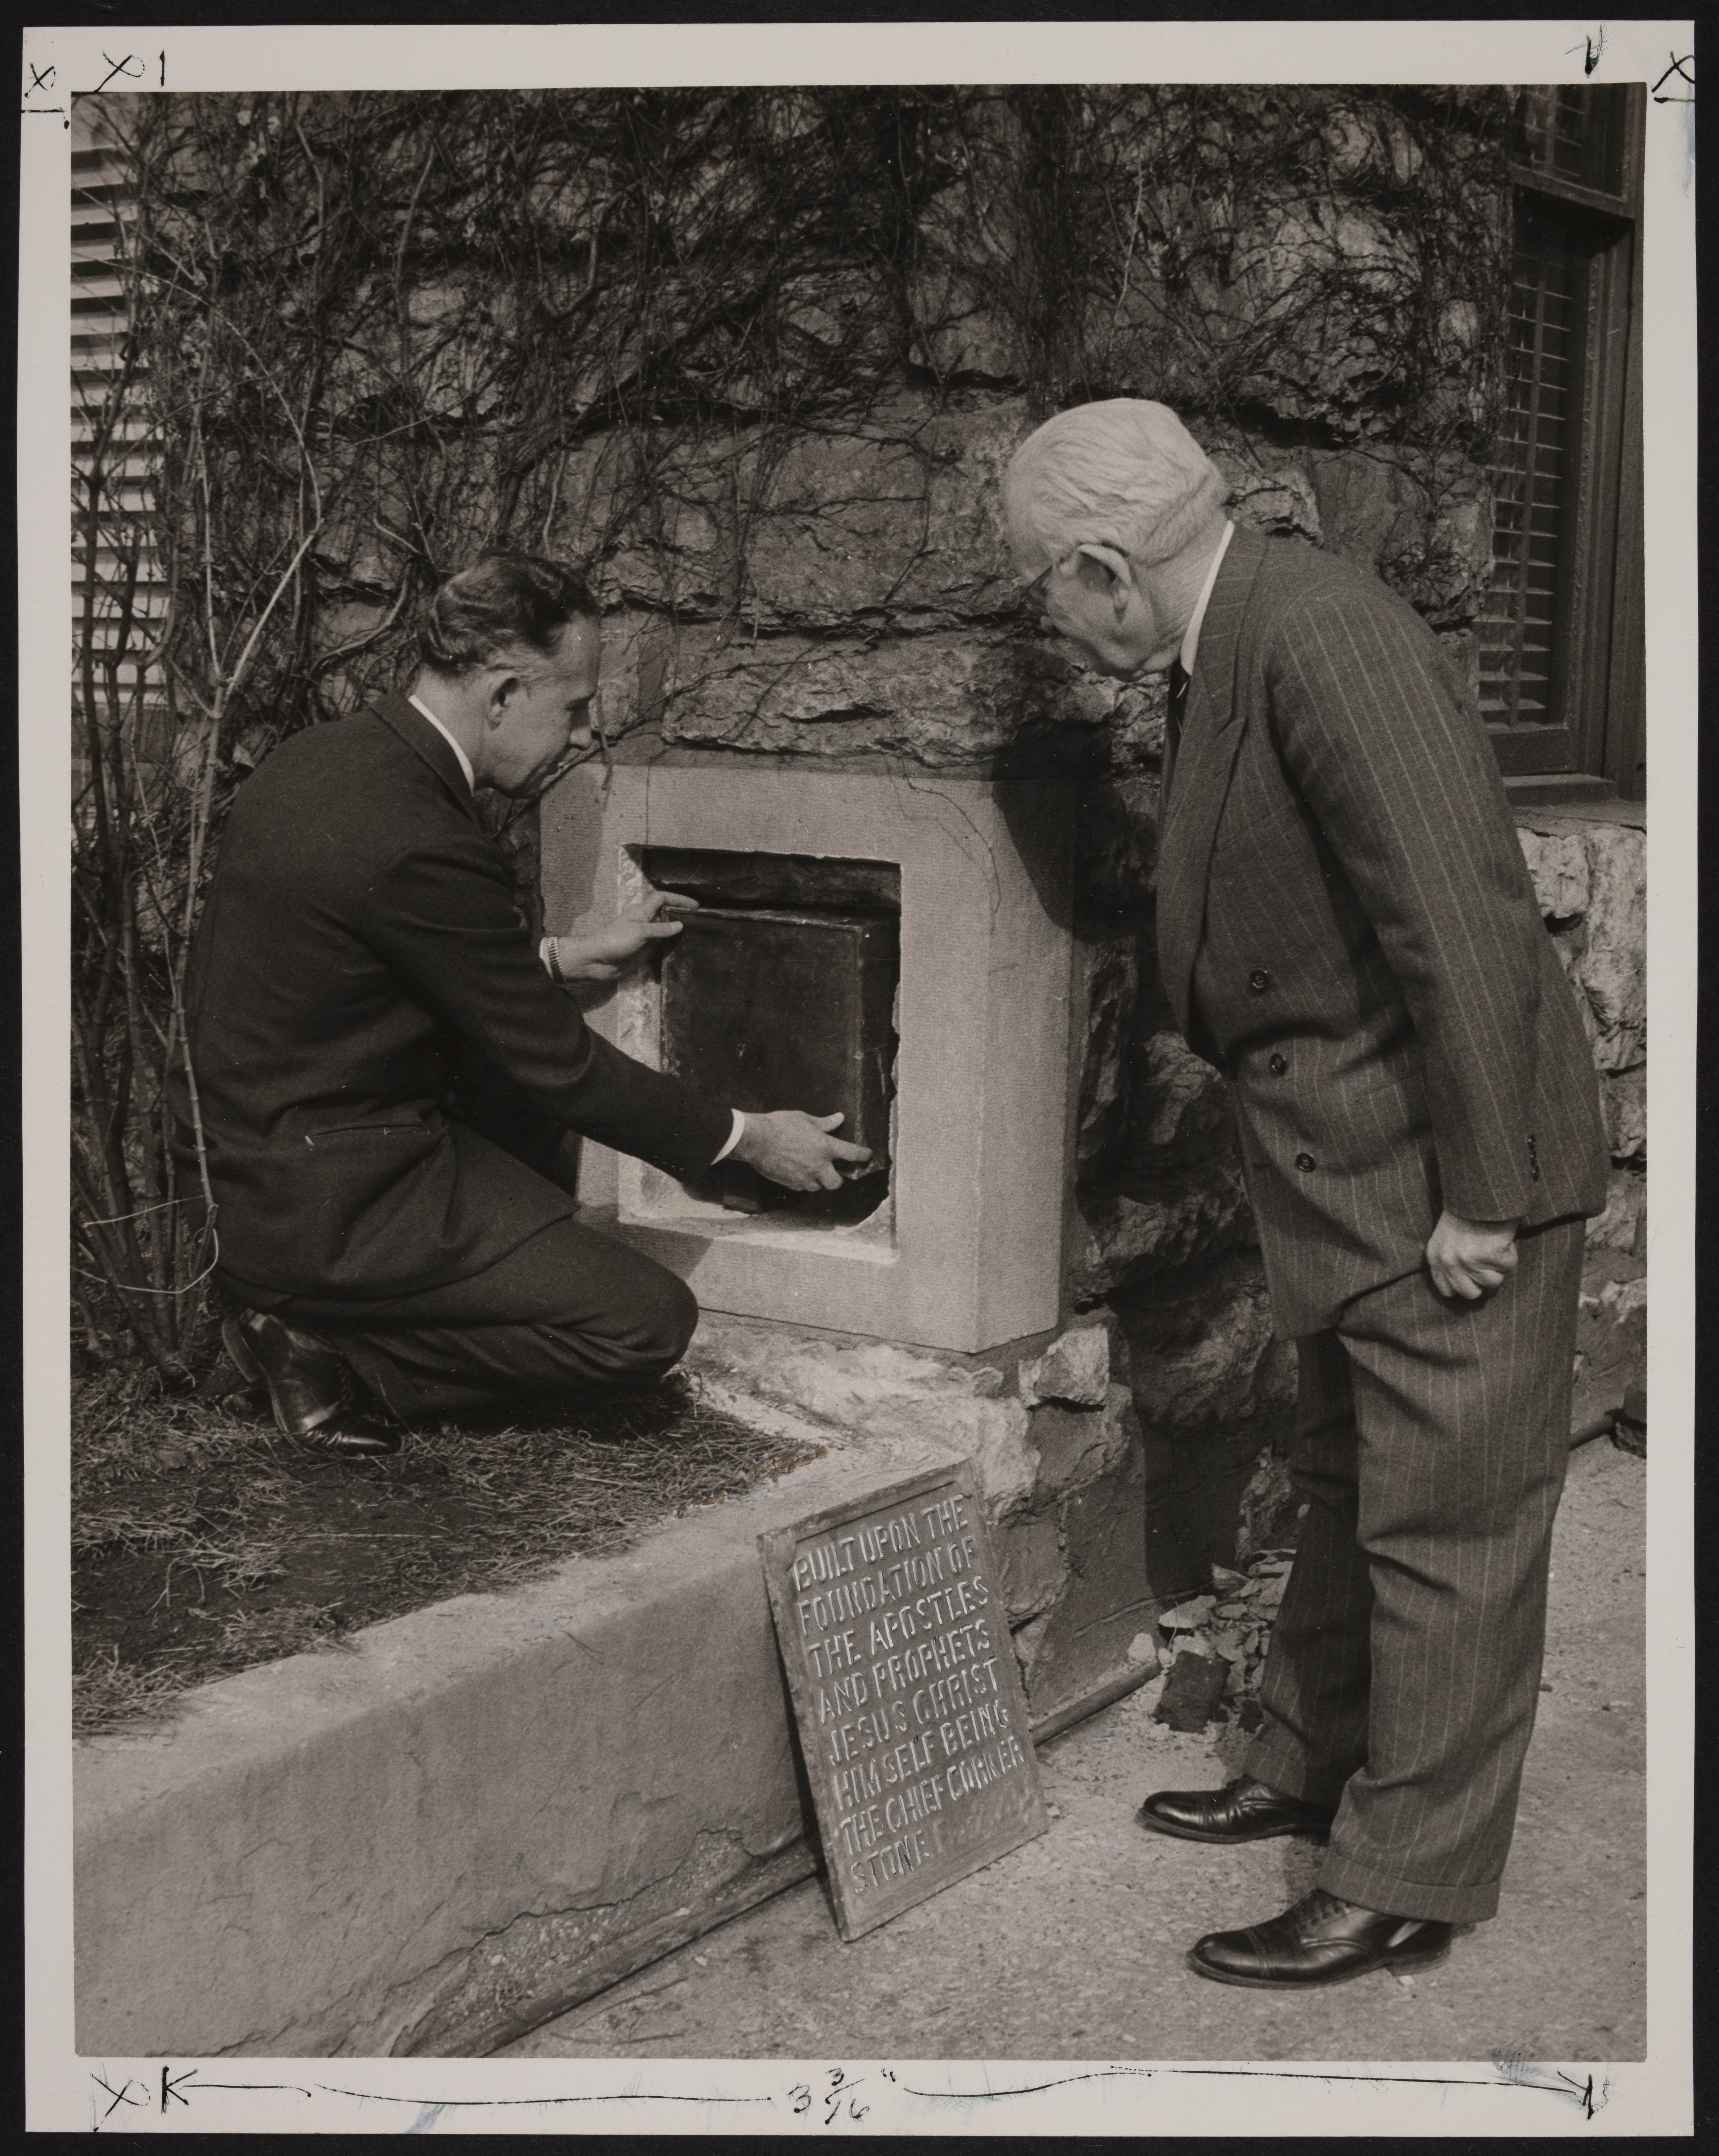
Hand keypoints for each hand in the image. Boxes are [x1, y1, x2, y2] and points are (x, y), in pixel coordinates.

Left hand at [550, 893, 695, 980]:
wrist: (596, 961)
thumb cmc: (615, 940)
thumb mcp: (639, 932)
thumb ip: (660, 929)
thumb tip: (680, 925)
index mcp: (642, 912)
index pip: (662, 898)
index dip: (677, 899)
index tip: (695, 906)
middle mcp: (645, 923)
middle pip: (666, 915)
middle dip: (681, 917)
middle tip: (701, 923)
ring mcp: (645, 939)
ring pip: (665, 933)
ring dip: (678, 935)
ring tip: (697, 938)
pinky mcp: (644, 953)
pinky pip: (661, 949)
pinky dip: (671, 949)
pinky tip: (683, 953)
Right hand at [732, 1109, 872, 1192]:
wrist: (756, 1139)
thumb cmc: (780, 1125)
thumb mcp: (804, 1118)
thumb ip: (824, 1123)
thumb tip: (838, 1118)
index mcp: (825, 1147)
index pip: (852, 1153)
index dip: (863, 1155)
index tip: (867, 1156)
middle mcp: (818, 1166)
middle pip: (836, 1183)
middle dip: (836, 1179)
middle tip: (831, 1171)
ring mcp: (804, 1177)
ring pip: (818, 1187)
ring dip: (817, 1181)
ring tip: (811, 1171)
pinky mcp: (790, 1183)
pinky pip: (801, 1187)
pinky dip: (802, 1182)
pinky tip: (796, 1173)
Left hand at [1425, 1210, 1519, 1299]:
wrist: (1479, 1191)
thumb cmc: (1466, 1213)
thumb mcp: (1447, 1238)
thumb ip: (1452, 1263)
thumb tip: (1471, 1289)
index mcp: (1435, 1257)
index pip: (1448, 1291)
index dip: (1465, 1285)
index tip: (1475, 1277)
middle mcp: (1449, 1261)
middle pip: (1471, 1294)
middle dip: (1483, 1280)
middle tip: (1488, 1261)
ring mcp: (1469, 1259)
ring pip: (1492, 1282)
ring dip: (1499, 1266)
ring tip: (1494, 1245)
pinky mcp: (1489, 1253)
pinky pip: (1508, 1267)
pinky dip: (1511, 1254)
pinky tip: (1503, 1238)